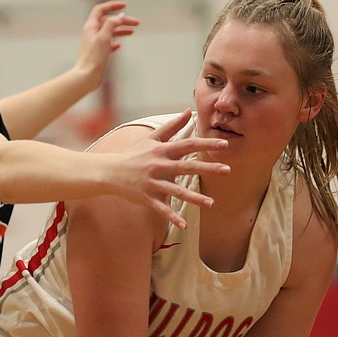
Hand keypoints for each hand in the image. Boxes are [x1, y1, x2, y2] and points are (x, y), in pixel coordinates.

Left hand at [75, 1, 139, 89]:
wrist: (87, 76)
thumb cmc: (94, 57)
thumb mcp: (104, 37)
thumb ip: (112, 24)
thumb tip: (120, 16)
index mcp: (91, 26)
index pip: (101, 9)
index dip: (112, 5)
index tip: (125, 6)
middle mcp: (91, 33)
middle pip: (108, 21)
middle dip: (122, 20)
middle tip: (137, 23)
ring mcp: (94, 43)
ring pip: (109, 32)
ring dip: (121, 30)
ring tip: (133, 32)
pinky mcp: (98, 53)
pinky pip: (108, 43)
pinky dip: (115, 41)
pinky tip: (120, 45)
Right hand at [106, 110, 229, 228]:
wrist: (110, 172)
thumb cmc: (134, 154)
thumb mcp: (152, 138)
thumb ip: (172, 126)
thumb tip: (188, 111)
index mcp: (162, 151)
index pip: (188, 145)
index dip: (206, 143)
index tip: (224, 144)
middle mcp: (159, 166)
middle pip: (187, 167)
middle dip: (208, 168)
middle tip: (227, 170)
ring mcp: (153, 183)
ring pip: (177, 191)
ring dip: (194, 199)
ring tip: (211, 204)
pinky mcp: (147, 197)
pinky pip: (162, 208)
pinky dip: (172, 217)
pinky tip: (183, 225)